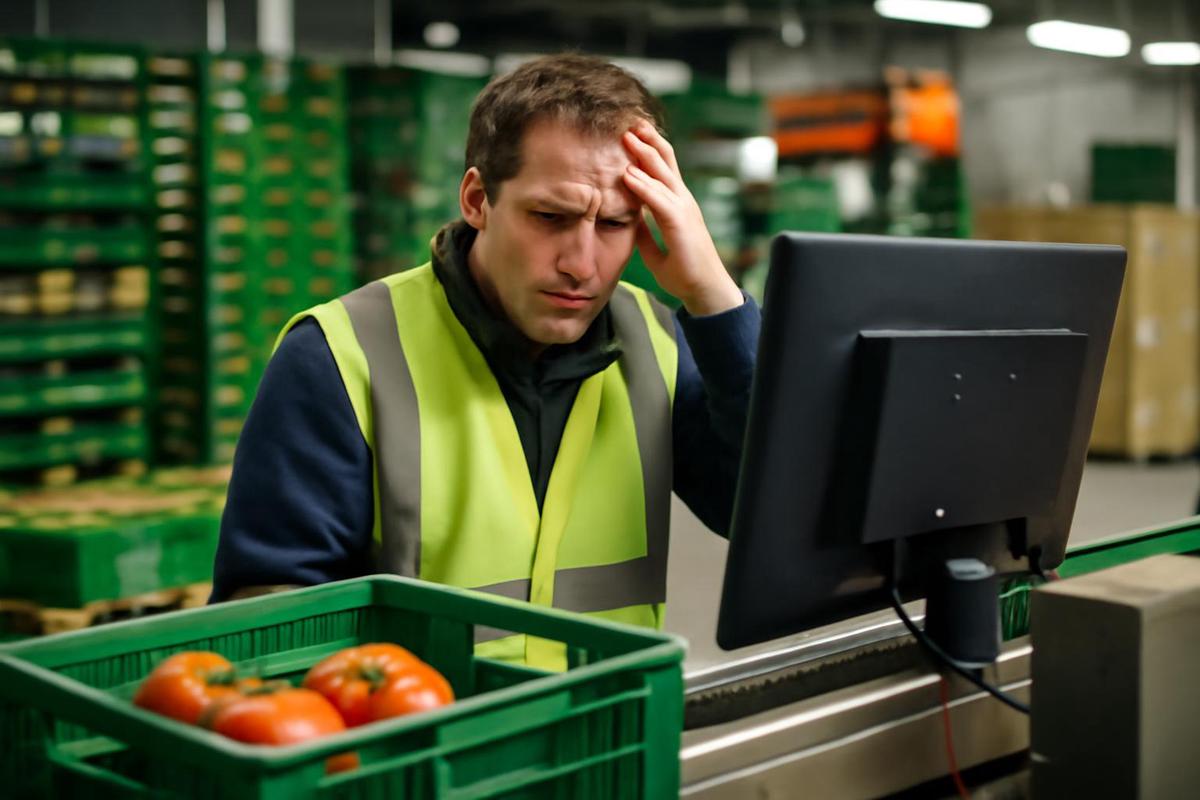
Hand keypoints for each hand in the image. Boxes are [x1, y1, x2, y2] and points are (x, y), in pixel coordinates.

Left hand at [621, 119, 743, 316]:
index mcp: (678, 205)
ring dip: (643, 155)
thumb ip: (646, 230)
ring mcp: (684, 210)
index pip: (664, 169)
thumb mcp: (656, 247)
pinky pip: (659, 200)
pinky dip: (642, 186)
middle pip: (666, 162)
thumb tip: (631, 219)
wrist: (705, 291)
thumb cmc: (684, 271)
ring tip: (626, 137)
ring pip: (663, 174)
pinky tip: (628, 175)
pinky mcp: (681, 224)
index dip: (649, 149)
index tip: (633, 133)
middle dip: (647, 141)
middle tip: (629, 123)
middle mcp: (683, 201)